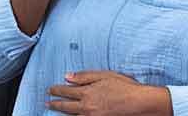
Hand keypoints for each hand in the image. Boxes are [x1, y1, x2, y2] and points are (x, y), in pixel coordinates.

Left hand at [48, 71, 170, 115]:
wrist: (140, 103)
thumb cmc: (125, 87)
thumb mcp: (104, 75)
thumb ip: (84, 76)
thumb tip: (67, 77)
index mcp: (87, 92)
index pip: (66, 91)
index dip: (56, 90)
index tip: (49, 90)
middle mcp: (87, 106)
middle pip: (66, 106)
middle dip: (55, 103)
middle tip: (47, 102)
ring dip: (62, 113)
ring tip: (54, 111)